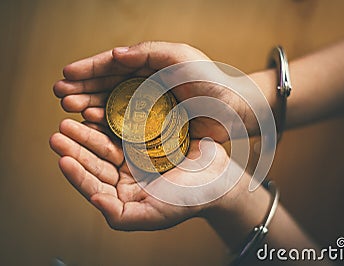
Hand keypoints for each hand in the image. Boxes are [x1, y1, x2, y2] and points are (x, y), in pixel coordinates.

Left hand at [49, 118, 231, 229]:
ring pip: (104, 143)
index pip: (94, 187)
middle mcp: (124, 177)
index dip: (78, 175)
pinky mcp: (144, 139)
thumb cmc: (189, 200)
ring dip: (87, 131)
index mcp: (124, 198)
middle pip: (94, 162)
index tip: (63, 160)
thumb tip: (95, 201)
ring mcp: (133, 157)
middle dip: (77, 147)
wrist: (217, 178)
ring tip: (72, 117)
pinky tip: (97, 110)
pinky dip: (109, 120)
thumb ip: (122, 216)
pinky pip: (122, 128)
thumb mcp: (156, 215)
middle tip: (60, 131)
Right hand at [53, 41, 257, 142]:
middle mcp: (145, 86)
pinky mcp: (155, 128)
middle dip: (83, 89)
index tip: (66, 73)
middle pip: (108, 86)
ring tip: (70, 108)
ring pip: (112, 106)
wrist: (234, 108)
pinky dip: (107, 125)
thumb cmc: (210, 78)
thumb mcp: (179, 56)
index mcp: (150, 66)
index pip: (114, 65)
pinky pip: (126, 126)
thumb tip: (115, 54)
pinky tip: (92, 123)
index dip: (89, 69)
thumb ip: (148, 52)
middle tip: (60, 95)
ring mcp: (148, 108)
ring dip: (90, 106)